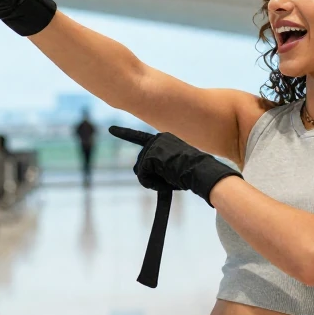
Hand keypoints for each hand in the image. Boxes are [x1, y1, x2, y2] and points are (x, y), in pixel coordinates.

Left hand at [109, 127, 242, 206]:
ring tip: (171, 179)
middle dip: (150, 177)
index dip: (125, 134)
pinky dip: (153, 184)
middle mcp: (157, 139)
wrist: (202, 171)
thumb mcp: (178, 167)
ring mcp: (153, 146)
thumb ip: (163, 168)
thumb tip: (156, 180)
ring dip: (153, 181)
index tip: (111, 130)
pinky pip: (143, 177)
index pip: (139, 138)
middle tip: (170, 179)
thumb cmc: (194, 173)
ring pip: (141, 172)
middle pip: (140, 165)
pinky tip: (167, 181)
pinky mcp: (150, 155)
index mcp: (164, 140)